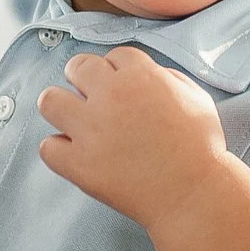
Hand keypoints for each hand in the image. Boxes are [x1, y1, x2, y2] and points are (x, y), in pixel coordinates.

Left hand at [37, 44, 227, 227]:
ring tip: (74, 121)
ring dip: (60, 107)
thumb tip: (147, 76)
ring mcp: (91, 130)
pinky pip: (48, 146)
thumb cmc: (201, 149)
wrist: (194, 194)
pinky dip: (59, 150)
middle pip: (77, 66)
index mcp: (140, 76)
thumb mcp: (196, 98)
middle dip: (84, 79)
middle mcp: (110, 97)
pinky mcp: (79, 164)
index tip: (121, 87)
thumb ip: (167, 78)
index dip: (117, 71)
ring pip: (49, 101)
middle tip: (93, 99)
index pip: (113, 56)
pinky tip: (75, 154)